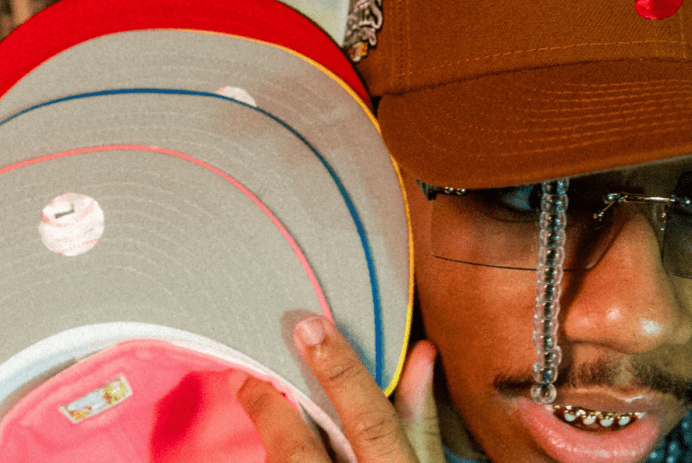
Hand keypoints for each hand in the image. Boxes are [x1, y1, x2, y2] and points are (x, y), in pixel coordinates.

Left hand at [238, 315, 444, 462]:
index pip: (371, 421)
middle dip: (270, 410)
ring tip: (258, 409)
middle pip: (301, 454)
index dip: (341, 372)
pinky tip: (274, 448)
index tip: (310, 327)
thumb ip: (421, 419)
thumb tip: (422, 353)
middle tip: (244, 375)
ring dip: (267, 442)